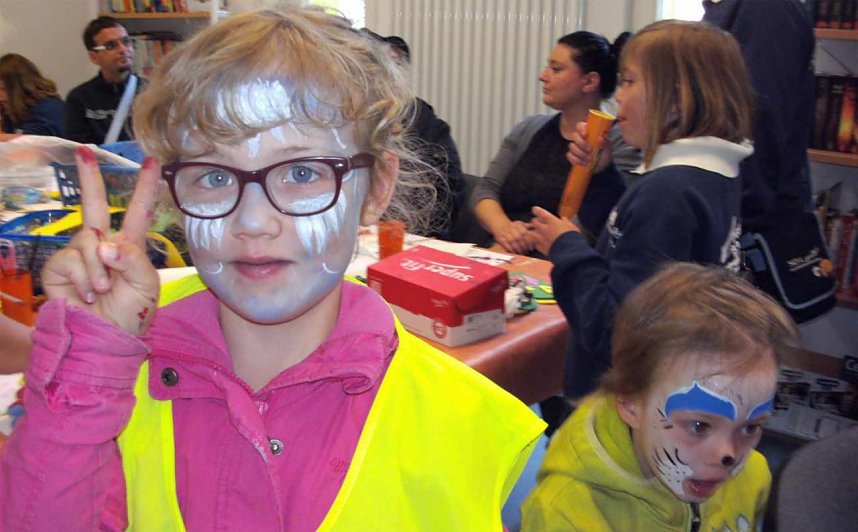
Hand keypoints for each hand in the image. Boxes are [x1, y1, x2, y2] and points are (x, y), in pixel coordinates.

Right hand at [41, 147, 161, 335]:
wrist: (104, 339)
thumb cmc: (130, 315)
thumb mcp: (146, 286)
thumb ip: (133, 260)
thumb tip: (104, 243)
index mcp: (129, 247)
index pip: (138, 212)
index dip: (145, 187)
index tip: (153, 162)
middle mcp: (103, 246)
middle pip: (95, 205)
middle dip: (89, 178)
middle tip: (83, 152)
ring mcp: (80, 255)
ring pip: (88, 239)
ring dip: (98, 268)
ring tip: (102, 291)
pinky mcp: (58, 268)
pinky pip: (71, 258)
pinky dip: (83, 277)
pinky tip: (86, 294)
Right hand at [495, 220, 533, 254]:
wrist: (501, 226)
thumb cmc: (514, 228)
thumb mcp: (521, 225)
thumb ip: (528, 227)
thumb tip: (536, 229)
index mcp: (517, 224)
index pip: (524, 232)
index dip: (528, 241)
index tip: (531, 247)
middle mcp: (510, 227)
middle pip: (518, 237)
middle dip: (523, 245)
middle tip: (527, 251)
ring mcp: (504, 232)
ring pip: (512, 241)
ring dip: (517, 248)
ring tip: (521, 253)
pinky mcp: (500, 238)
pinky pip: (505, 244)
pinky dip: (510, 249)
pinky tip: (514, 252)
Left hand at [529, 206, 578, 255]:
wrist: (570, 252)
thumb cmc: (573, 238)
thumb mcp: (572, 227)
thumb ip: (566, 222)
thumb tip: (564, 219)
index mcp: (552, 221)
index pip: (539, 212)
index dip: (536, 210)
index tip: (535, 210)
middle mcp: (544, 228)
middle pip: (533, 222)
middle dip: (535, 222)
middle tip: (538, 223)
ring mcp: (541, 238)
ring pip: (530, 233)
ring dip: (532, 232)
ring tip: (535, 233)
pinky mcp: (541, 248)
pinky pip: (534, 244)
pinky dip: (535, 243)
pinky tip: (537, 243)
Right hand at [566, 121, 612, 174]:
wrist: (602, 166)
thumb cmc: (604, 154)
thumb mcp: (607, 148)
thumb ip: (605, 142)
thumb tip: (600, 138)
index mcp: (588, 133)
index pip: (580, 126)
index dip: (581, 129)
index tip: (585, 135)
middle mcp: (580, 138)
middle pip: (574, 136)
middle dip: (581, 143)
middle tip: (590, 150)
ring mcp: (575, 147)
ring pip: (572, 146)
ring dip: (580, 153)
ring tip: (589, 159)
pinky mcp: (573, 156)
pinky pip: (570, 156)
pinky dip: (576, 160)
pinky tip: (583, 163)